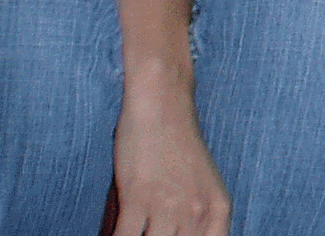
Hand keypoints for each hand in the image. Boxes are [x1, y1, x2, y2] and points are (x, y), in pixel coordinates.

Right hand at [113, 83, 230, 235]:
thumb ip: (189, 222)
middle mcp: (198, 212)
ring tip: (125, 231)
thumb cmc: (176, 143)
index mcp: (218, 210)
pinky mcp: (139, 198)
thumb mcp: (199, 186)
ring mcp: (170, 206)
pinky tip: (106, 235)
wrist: (162, 101)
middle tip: (146, 232)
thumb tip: (167, 235)